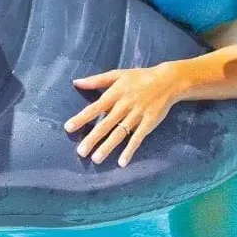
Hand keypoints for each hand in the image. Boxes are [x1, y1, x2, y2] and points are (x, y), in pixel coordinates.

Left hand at [64, 63, 182, 166]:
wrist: (167, 81)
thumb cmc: (138, 78)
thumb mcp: (117, 74)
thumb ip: (96, 80)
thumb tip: (76, 82)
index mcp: (114, 94)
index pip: (94, 108)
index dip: (81, 118)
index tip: (68, 128)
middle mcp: (123, 106)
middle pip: (105, 124)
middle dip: (92, 138)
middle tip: (80, 152)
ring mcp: (136, 116)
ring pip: (119, 134)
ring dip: (108, 147)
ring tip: (96, 159)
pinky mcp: (148, 124)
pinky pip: (137, 139)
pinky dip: (130, 150)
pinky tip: (122, 162)